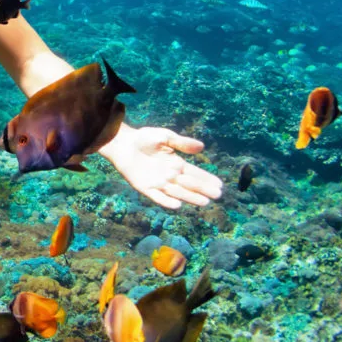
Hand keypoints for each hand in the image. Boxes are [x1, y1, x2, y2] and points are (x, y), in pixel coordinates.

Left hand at [102, 126, 223, 209]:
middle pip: (189, 184)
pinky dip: (166, 202)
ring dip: (190, 197)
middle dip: (203, 190)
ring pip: (177, 192)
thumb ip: (182, 143)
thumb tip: (202, 147)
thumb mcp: (165, 137)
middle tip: (217, 195)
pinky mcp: (145, 188)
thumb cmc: (144, 138)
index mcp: (176, 164)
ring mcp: (158, 183)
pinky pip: (157, 197)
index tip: (220, 185)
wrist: (122, 143)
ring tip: (204, 202)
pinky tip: (177, 205)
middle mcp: (170, 175)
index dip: (207, 179)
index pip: (195, 173)